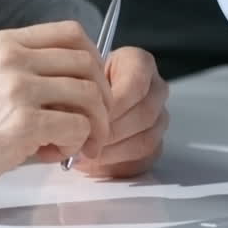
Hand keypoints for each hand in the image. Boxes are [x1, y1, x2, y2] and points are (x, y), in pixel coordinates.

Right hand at [0, 21, 113, 202]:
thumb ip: (22, 75)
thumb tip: (73, 93)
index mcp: (2, 43)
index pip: (71, 34)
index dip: (94, 62)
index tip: (92, 90)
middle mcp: (11, 58)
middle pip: (88, 63)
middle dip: (103, 98)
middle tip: (95, 126)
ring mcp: (17, 88)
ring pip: (89, 96)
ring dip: (95, 126)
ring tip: (78, 146)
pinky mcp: (21, 123)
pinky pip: (76, 127)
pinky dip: (76, 144)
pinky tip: (53, 155)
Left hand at [63, 47, 168, 178]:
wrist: (86, 97)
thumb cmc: (80, 84)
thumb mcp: (75, 77)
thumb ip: (76, 90)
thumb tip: (68, 114)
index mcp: (139, 63)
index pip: (136, 84)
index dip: (113, 104)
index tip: (89, 116)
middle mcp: (156, 89)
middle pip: (143, 114)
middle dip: (110, 131)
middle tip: (84, 140)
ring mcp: (159, 118)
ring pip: (145, 139)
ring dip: (112, 151)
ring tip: (85, 154)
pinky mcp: (156, 144)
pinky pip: (143, 159)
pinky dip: (118, 165)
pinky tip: (95, 164)